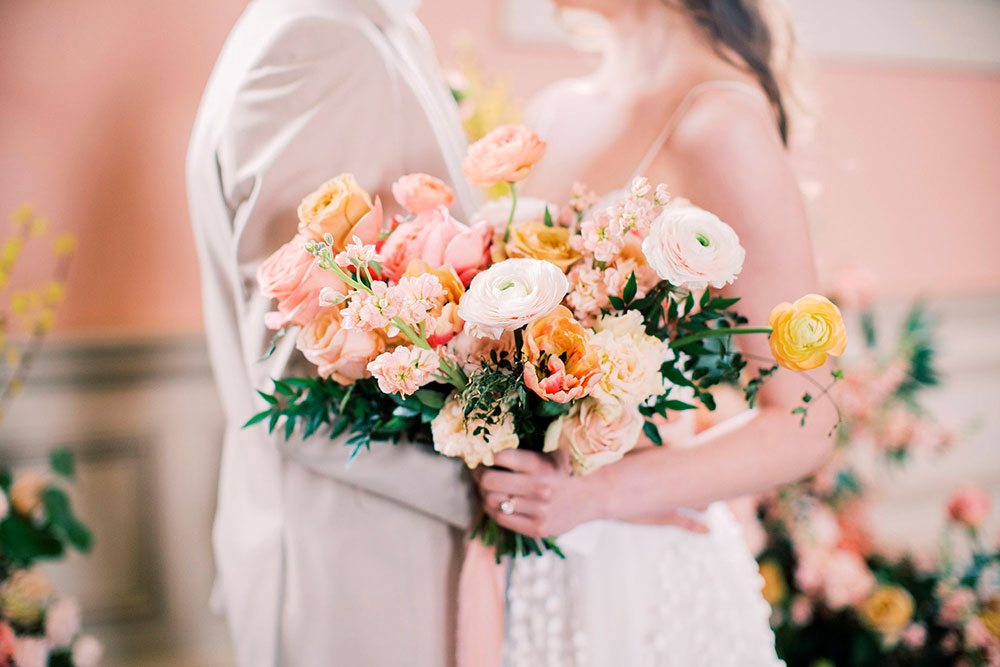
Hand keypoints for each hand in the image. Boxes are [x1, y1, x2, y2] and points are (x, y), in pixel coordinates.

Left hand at [475, 449, 709, 537]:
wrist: (591, 496)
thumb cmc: (565, 467)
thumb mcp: (554, 448)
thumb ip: (531, 439)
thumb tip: (497, 424)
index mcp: (542, 465)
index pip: (500, 457)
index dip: (487, 456)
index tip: (485, 455)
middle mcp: (540, 488)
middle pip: (489, 481)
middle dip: (481, 476)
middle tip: (482, 472)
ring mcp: (538, 510)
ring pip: (492, 501)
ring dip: (486, 494)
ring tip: (489, 488)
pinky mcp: (537, 527)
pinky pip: (501, 518)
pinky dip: (494, 509)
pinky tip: (500, 502)